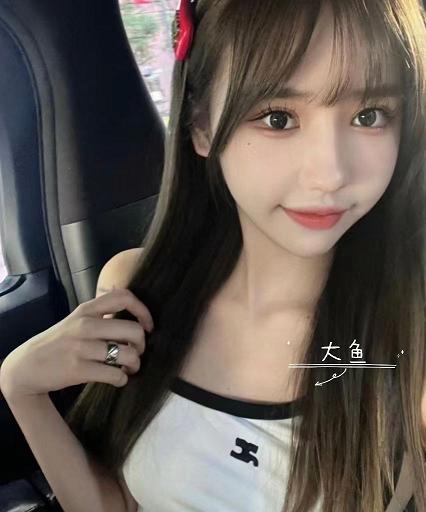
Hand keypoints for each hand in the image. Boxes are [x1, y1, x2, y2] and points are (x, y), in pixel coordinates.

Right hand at [0, 288, 153, 399]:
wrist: (26, 367)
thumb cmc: (59, 342)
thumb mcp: (76, 319)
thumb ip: (100, 312)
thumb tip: (129, 301)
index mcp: (87, 309)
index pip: (124, 297)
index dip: (143, 311)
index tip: (147, 326)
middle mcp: (85, 325)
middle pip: (133, 330)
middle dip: (142, 345)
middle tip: (137, 352)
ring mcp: (81, 347)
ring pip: (127, 355)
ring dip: (134, 364)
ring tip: (129, 368)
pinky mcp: (78, 370)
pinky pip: (115, 375)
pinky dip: (122, 379)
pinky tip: (118, 379)